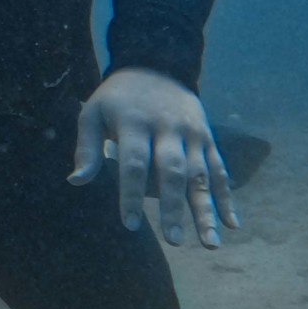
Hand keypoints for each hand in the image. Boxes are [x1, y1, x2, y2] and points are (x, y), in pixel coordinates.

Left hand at [70, 67, 238, 247]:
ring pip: (201, 175)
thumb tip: (76, 181)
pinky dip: (227, 198)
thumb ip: (86, 147)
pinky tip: (232, 224)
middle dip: (173, 208)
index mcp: (135, 123)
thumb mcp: (93, 113)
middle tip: (173, 241)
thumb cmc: (117, 99)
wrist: (157, 64)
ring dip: (206, 211)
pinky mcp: (208, 138)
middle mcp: (168, 129)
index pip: (134, 163)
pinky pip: (220, 170)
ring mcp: (193, 134)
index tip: (129, 225)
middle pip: (172, 172)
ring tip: (210, 244)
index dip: (131, 194)